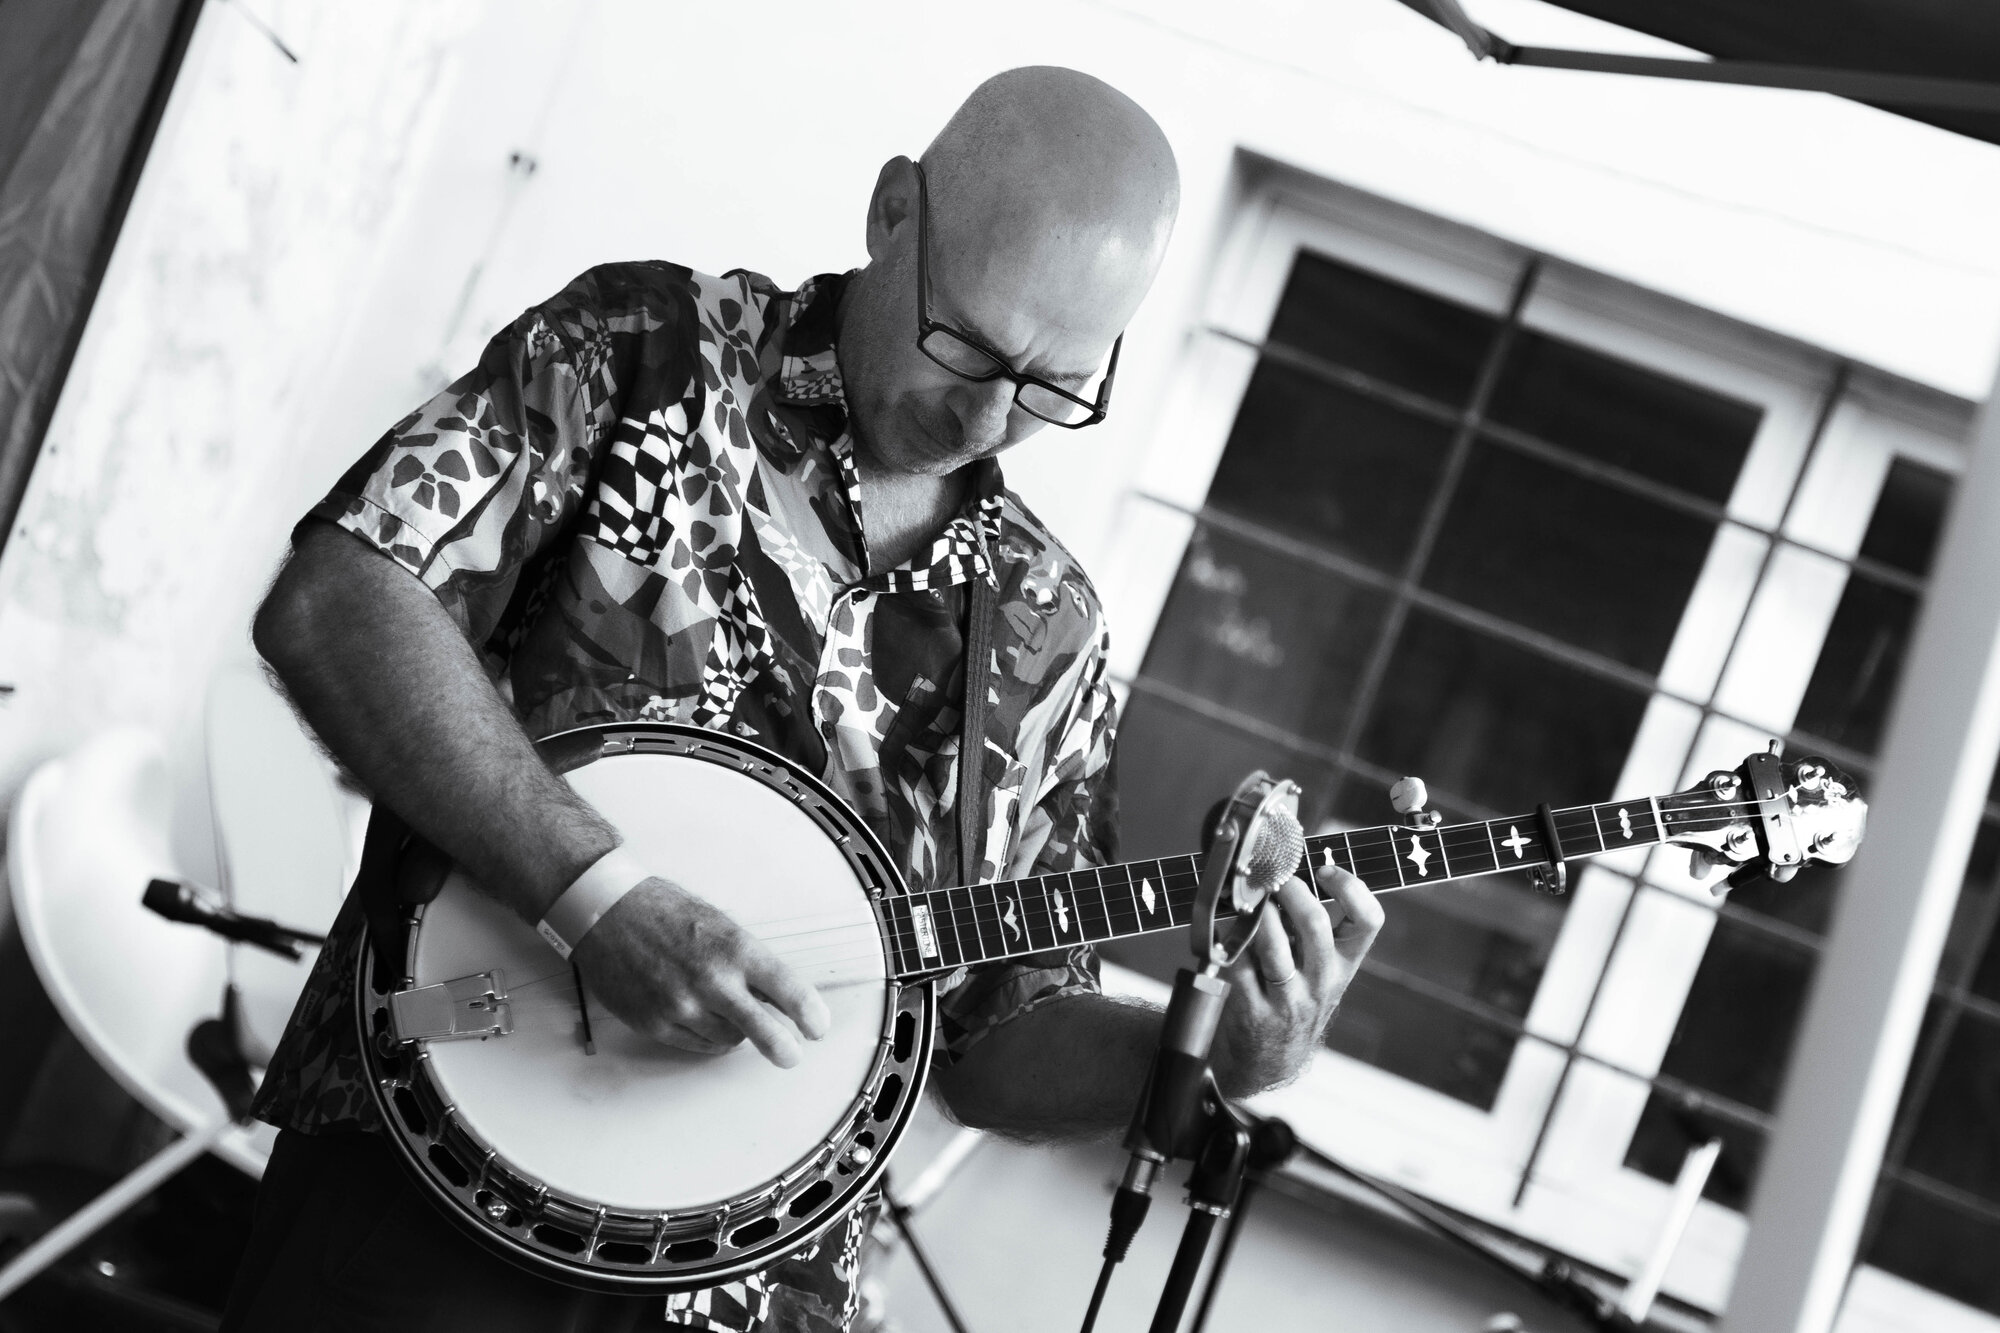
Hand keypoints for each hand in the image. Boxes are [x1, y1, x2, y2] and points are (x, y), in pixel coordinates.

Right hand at [569, 877, 831, 1066]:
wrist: (605, 912)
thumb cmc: (664, 911)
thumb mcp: (720, 925)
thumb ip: (749, 963)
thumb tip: (777, 998)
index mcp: (735, 948)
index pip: (789, 989)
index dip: (810, 1014)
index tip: (818, 1027)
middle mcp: (712, 980)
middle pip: (766, 1031)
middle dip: (785, 1048)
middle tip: (792, 1055)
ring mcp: (681, 1005)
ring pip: (730, 1040)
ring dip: (737, 1031)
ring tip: (723, 1007)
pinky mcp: (655, 1023)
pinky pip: (697, 1045)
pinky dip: (707, 1036)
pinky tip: (701, 1016)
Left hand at [1211, 868, 1382, 1096]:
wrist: (1273, 1058)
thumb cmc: (1295, 998)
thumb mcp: (1319, 969)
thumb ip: (1310, 929)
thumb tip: (1287, 872)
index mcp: (1344, 964)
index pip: (1368, 922)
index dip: (1350, 888)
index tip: (1325, 870)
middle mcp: (1322, 981)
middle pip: (1315, 926)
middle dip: (1291, 892)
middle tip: (1274, 879)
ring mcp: (1288, 999)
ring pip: (1274, 947)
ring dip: (1258, 916)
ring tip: (1249, 901)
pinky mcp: (1253, 1011)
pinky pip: (1238, 967)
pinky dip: (1228, 943)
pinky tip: (1226, 932)